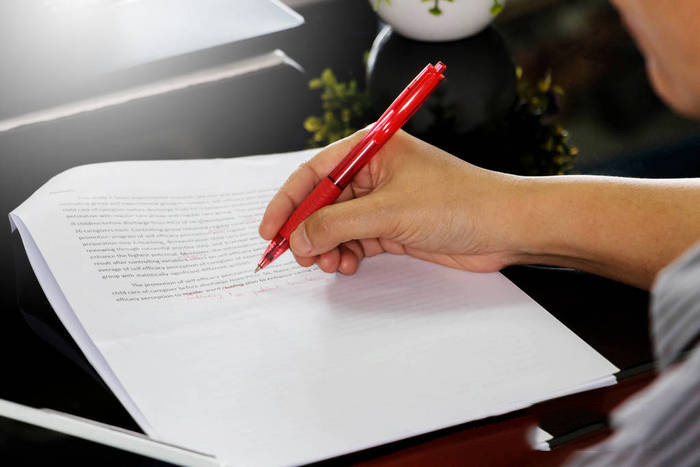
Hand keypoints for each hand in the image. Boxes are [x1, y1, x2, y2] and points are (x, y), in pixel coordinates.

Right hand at [259, 130, 524, 274]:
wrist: (504, 228)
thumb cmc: (457, 203)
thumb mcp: (388, 212)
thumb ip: (336, 224)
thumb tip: (297, 238)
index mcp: (370, 149)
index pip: (314, 172)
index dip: (287, 201)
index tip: (269, 230)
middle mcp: (373, 173)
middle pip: (322, 201)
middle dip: (308, 230)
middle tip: (299, 257)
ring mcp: (383, 201)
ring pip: (338, 225)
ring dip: (329, 246)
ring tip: (332, 265)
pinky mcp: (394, 226)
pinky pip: (357, 240)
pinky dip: (348, 254)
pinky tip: (350, 265)